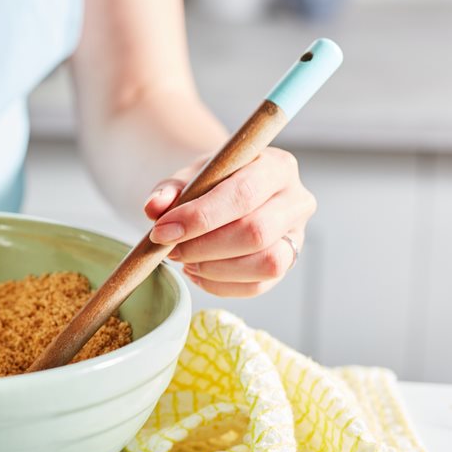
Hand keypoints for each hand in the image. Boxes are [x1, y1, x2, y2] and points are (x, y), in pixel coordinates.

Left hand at [143, 148, 316, 297]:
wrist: (227, 192)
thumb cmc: (209, 182)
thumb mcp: (187, 177)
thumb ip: (168, 190)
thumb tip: (154, 207)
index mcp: (275, 166)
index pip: (243, 194)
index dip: (200, 217)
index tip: (162, 231)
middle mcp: (296, 200)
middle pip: (256, 232)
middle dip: (204, 247)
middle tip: (171, 250)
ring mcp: (297, 234)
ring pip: (265, 263)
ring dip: (215, 268)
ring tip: (185, 260)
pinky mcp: (288, 262)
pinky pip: (258, 285)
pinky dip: (221, 285)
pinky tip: (198, 272)